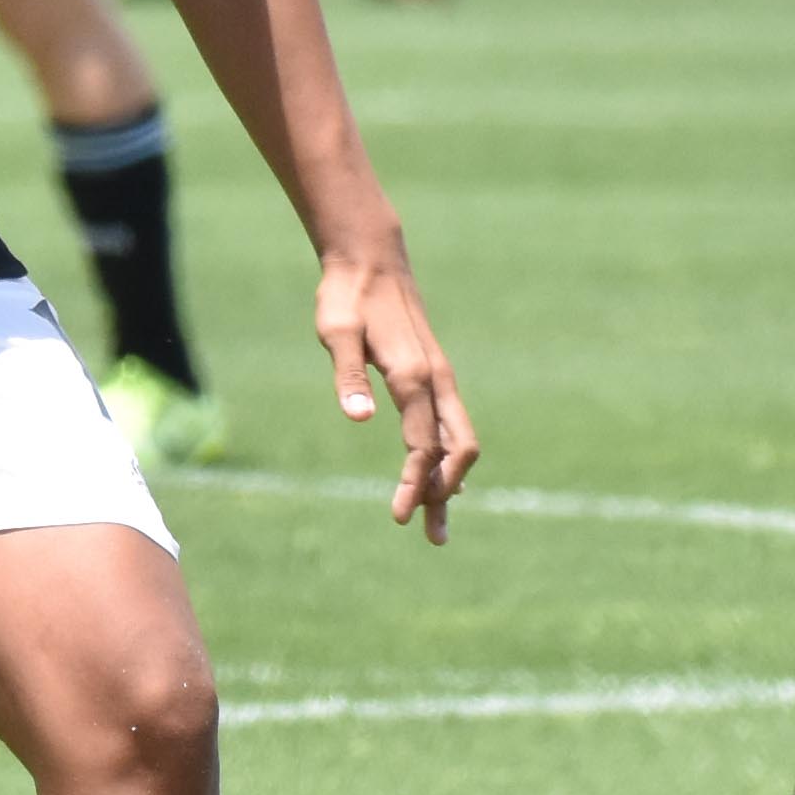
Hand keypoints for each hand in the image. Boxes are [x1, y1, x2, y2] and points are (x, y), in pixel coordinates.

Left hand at [313, 240, 481, 538]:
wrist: (370, 260)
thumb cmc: (347, 297)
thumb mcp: (335, 332)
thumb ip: (347, 375)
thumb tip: (358, 419)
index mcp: (413, 376)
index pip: (423, 445)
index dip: (416, 484)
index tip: (400, 516)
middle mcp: (435, 380)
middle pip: (458, 449)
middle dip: (445, 493)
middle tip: (430, 535)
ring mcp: (439, 377)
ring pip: (459, 439)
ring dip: (451, 481)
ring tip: (439, 522)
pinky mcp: (434, 374)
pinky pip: (452, 424)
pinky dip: (450, 456)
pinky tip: (442, 480)